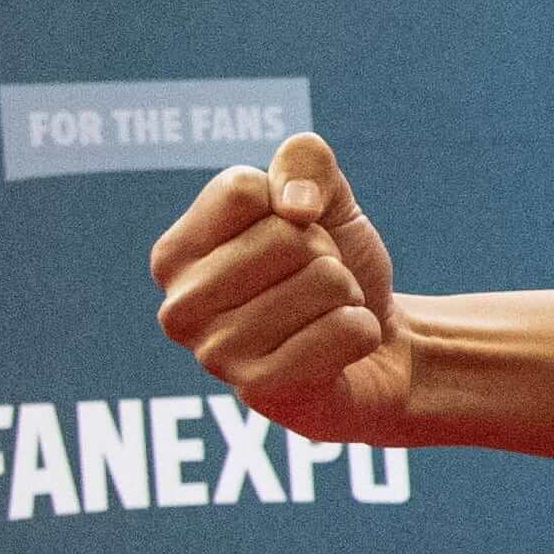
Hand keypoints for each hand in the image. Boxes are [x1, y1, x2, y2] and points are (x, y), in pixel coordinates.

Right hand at [149, 130, 416, 440]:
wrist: (379, 347)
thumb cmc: (332, 267)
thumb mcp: (323, 196)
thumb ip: (303, 160)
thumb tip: (295, 205)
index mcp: (175, 255)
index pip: (242, 189)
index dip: (291, 204)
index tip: (292, 237)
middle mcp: (180, 308)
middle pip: (287, 237)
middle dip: (325, 253)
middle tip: (316, 285)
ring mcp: (217, 357)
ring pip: (324, 282)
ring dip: (345, 294)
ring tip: (325, 316)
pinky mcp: (266, 393)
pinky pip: (346, 330)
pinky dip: (363, 330)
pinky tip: (341, 350)